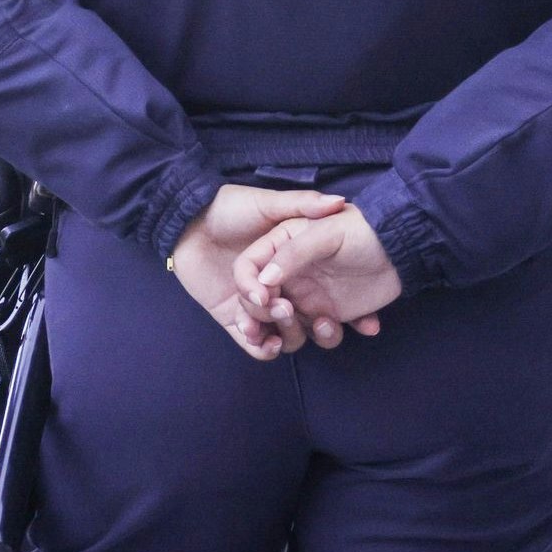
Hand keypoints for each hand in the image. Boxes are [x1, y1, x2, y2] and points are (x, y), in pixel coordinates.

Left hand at [163, 185, 346, 359]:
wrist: (186, 221)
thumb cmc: (228, 208)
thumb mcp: (268, 204)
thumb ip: (302, 204)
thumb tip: (339, 202)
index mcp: (291, 268)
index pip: (326, 294)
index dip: (347, 310)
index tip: (365, 322)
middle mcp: (278, 290)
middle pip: (306, 320)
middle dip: (311, 324)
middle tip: (305, 313)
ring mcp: (255, 307)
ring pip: (282, 335)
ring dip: (287, 336)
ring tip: (282, 321)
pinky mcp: (232, 319)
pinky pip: (253, 345)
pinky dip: (262, 348)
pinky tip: (267, 340)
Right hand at [233, 208, 402, 353]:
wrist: (400, 244)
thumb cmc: (360, 230)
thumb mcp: (325, 232)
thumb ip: (293, 253)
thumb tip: (265, 279)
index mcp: (279, 247)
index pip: (248, 269)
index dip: (249, 287)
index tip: (264, 299)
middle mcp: (288, 275)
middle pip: (260, 304)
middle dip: (271, 315)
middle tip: (291, 312)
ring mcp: (307, 297)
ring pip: (287, 326)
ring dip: (299, 332)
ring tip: (329, 323)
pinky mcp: (329, 313)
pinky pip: (321, 334)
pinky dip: (334, 335)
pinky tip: (364, 325)